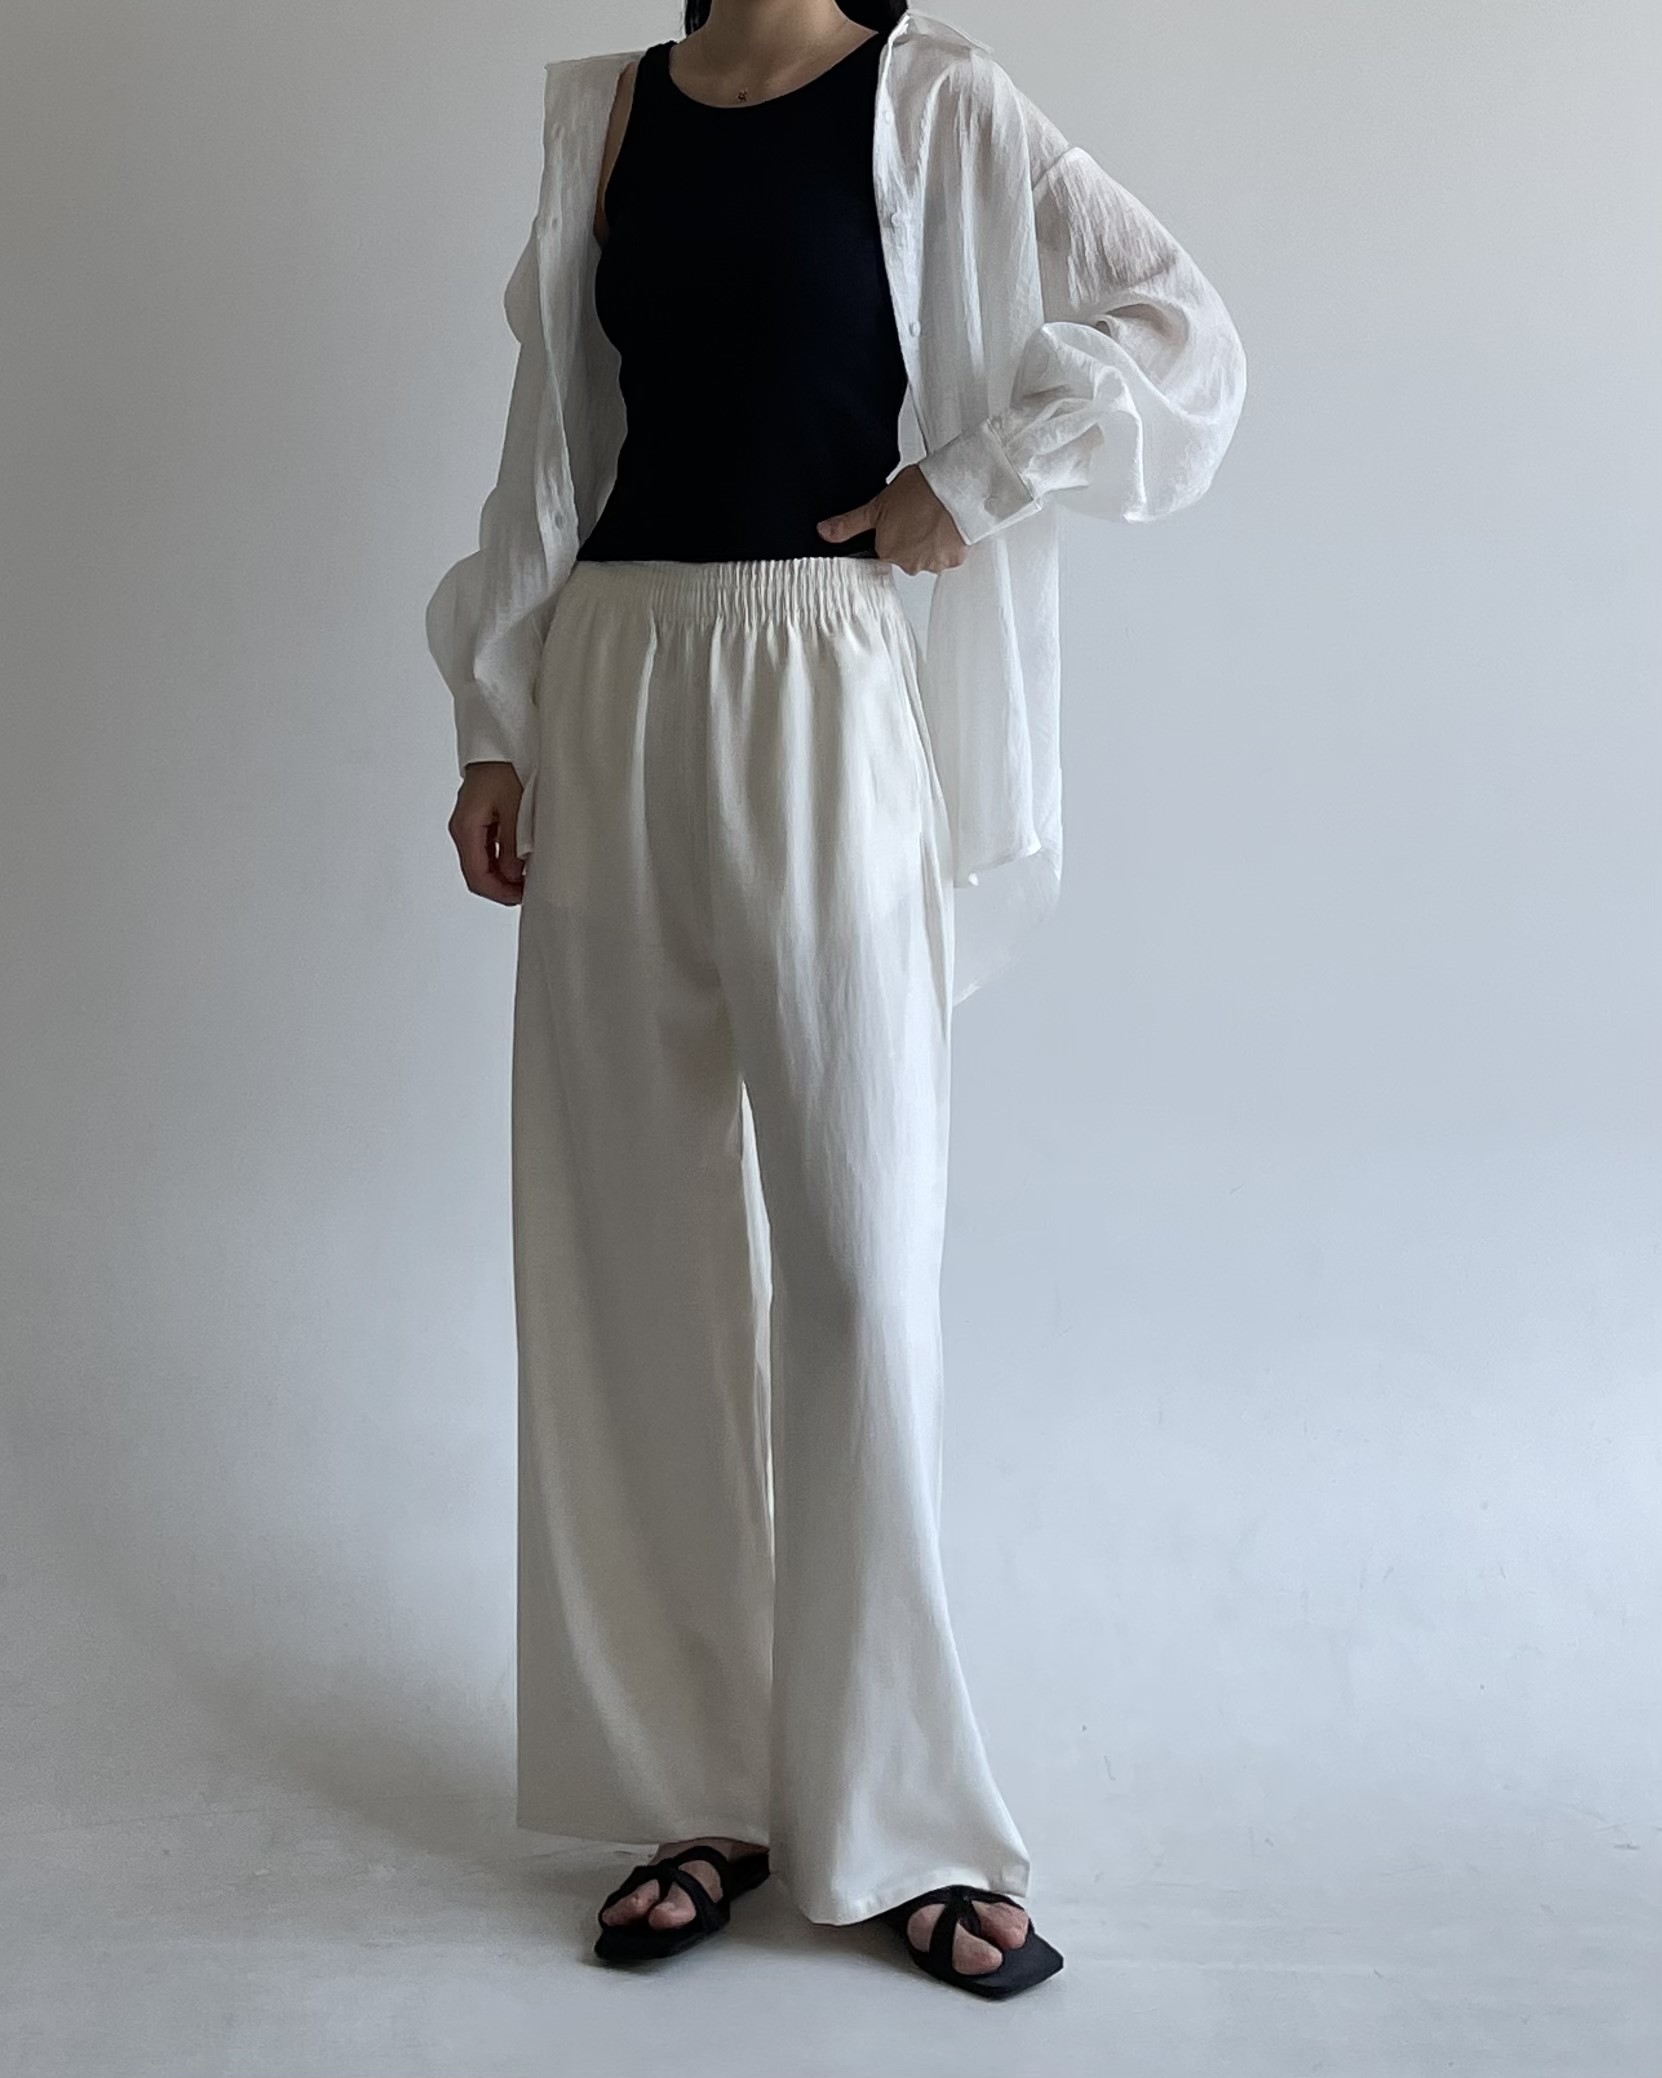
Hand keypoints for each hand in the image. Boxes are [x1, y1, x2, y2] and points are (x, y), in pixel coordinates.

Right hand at [449, 760, 524, 904]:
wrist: (501, 741)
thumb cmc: (507, 766)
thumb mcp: (515, 807)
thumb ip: (513, 845)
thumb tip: (513, 875)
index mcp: (466, 828)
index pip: (477, 876)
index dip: (499, 893)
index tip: (522, 897)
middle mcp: (463, 829)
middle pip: (477, 874)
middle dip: (502, 887)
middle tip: (529, 890)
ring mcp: (469, 825)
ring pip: (482, 863)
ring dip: (504, 875)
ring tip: (529, 876)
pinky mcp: (479, 820)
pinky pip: (487, 850)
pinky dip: (503, 861)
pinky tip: (521, 860)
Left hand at [816, 463, 968, 573]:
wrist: (955, 488)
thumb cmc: (919, 490)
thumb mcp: (876, 504)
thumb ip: (850, 523)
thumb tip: (824, 532)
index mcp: (887, 551)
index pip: (884, 549)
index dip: (893, 531)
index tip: (901, 517)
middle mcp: (908, 563)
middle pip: (906, 555)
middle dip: (912, 538)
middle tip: (918, 513)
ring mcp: (932, 563)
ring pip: (928, 556)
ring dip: (931, 541)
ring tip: (934, 516)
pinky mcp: (954, 560)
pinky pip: (949, 555)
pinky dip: (949, 543)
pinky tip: (948, 524)